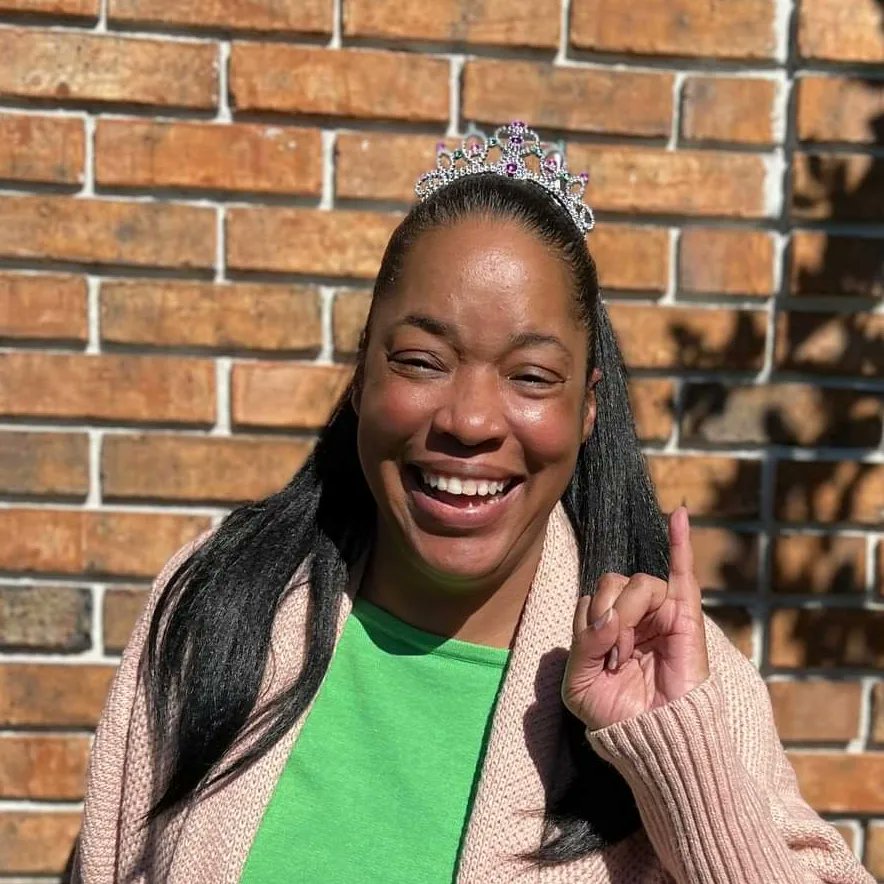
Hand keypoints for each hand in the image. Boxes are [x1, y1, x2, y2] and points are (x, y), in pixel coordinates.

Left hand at [562, 506, 709, 731]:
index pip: (589, 597)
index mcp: (604, 624)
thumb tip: (609, 617)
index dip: (589, 624)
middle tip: (614, 656)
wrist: (653, 740)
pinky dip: (680, 542)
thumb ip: (583, 644)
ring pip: (639, 583)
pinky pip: (683, 573)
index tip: (598, 662)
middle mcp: (631, 614)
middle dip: (607, 616)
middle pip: (610, 581)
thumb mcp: (579, 683)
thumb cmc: (614, 714)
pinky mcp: (685, 617)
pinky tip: (680, 515)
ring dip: (630, 615)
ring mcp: (659, 613)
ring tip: (631, 653)